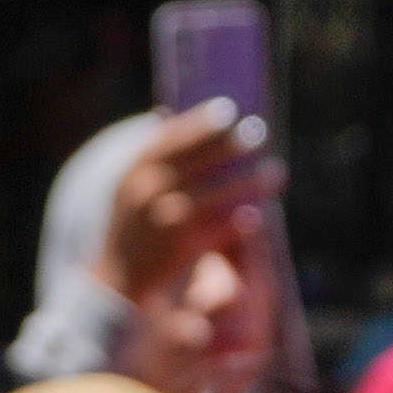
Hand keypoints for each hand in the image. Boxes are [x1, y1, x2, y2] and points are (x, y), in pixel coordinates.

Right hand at [96, 104, 277, 315]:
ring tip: (276, 172)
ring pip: (216, 192)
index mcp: (134, 172)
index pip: (170, 137)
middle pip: (197, 159)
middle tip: (258, 132)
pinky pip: (219, 228)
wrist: (116, 284)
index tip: (227, 109)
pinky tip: (259, 214)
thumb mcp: (130, 190)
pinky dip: (240, 221)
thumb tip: (171, 115)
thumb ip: (151, 159)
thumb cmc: (132, 230)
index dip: (200, 122)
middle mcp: (147, 190)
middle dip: (230, 144)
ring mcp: (163, 217)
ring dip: (249, 181)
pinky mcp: (180, 246)